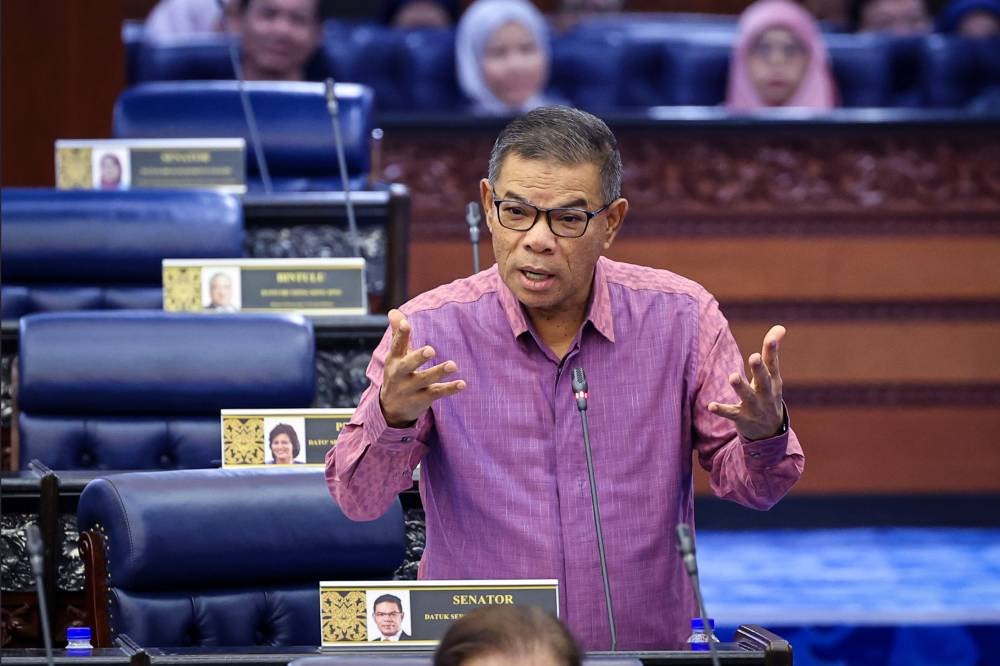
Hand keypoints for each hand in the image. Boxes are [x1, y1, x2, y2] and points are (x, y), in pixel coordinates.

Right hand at [379, 309, 465, 427]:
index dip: (401, 334)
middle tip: (431, 350)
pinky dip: (449, 389)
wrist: (390, 409)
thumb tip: (393, 310)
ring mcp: (410, 389)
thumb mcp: (395, 355)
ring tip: (453, 365)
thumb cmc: (398, 374)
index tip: (407, 323)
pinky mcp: (422, 399)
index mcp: (394, 360)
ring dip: (438, 372)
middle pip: (408, 366)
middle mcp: (400, 375)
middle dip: (418, 358)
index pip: (396, 346)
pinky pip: (437, 393)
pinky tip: (462, 384)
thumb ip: (398, 333)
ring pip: (425, 380)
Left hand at [708, 325, 785, 440]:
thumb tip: (780, 326)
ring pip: (748, 397)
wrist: (770, 432)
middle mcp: (766, 394)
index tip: (772, 338)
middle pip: (764, 380)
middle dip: (759, 369)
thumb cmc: (768, 395)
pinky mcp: (742, 418)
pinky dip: (722, 410)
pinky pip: (731, 414)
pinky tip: (711, 406)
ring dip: (741, 387)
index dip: (772, 351)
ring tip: (733, 376)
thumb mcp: (773, 376)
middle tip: (754, 356)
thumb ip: (771, 352)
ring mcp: (755, 407)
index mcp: (773, 382)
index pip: (773, 364)